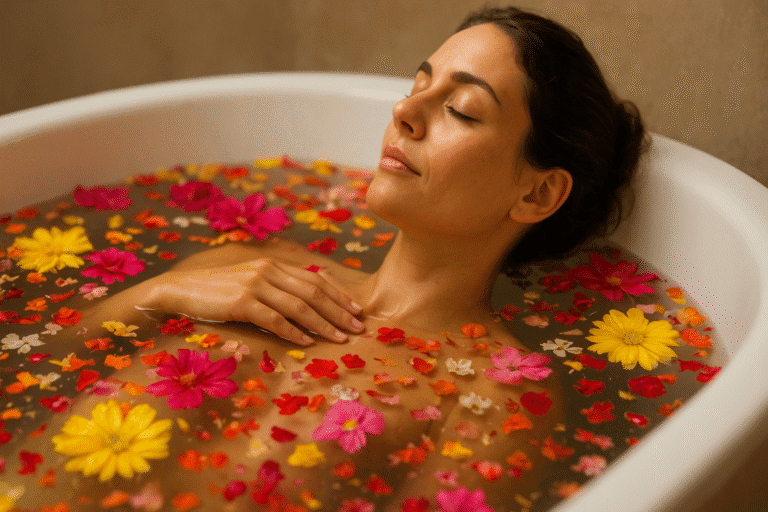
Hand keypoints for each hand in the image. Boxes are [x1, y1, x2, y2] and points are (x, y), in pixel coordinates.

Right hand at [139, 258, 364, 345]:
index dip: (339, 295)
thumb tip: (307, 306)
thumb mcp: (251, 282)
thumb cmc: (217, 291)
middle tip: (358, 328)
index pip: (315, 279)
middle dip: (339, 311)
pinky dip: (295, 332)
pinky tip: (309, 342)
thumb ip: (276, 288)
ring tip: (341, 339)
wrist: (179, 290)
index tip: (357, 309)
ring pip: (300, 306)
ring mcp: (255, 284)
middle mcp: (268, 270)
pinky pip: (275, 319)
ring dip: (324, 324)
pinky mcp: (241, 301)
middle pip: (314, 292)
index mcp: (274, 265)